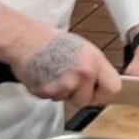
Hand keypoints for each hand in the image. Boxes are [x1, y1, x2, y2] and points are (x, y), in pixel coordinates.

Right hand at [0, 4, 120, 107]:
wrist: (24, 39)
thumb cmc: (51, 40)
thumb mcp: (83, 49)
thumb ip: (95, 67)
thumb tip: (101, 82)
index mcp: (95, 61)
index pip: (114, 87)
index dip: (104, 90)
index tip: (98, 90)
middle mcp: (83, 74)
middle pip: (87, 100)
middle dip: (78, 94)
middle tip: (68, 81)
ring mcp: (64, 84)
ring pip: (67, 99)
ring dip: (61, 92)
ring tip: (53, 73)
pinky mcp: (47, 92)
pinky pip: (50, 98)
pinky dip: (46, 91)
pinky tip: (44, 75)